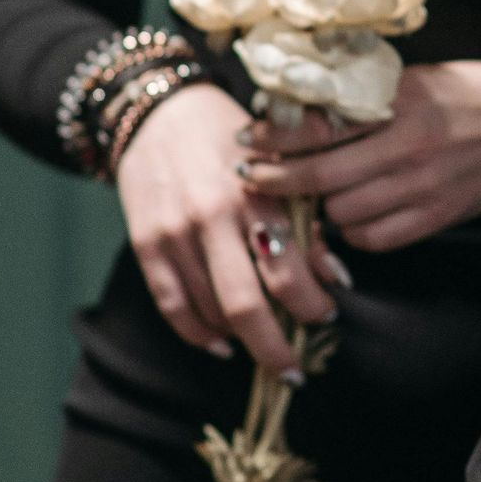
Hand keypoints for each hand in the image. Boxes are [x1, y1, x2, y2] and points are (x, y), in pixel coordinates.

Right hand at [113, 80, 341, 374]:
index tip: (327, 315)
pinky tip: (222, 343)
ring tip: (265, 343)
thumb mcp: (281, 163)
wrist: (163, 112)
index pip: (288, 269)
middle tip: (295, 370)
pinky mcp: (146, 245)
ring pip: (210, 312)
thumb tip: (334, 276)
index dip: (311, 304)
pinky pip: (173, 307)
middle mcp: (213, 216)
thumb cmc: (235, 135)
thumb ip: (308, 215)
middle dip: (275, 348)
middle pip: (246, 305)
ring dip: (242, 338)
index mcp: (257, 192)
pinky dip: (199, 334)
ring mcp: (175, 234)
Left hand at [239, 58, 480, 252]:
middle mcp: (407, 145)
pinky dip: (356, 230)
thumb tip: (304, 111)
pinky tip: (355, 214)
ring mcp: (422, 186)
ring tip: (312, 196)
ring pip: (343, 214)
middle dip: (277, 181)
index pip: (320, 126)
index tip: (248, 138)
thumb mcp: (417, 79)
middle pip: (321, 178)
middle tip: (252, 178)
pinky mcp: (436, 217)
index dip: (276, 138)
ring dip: (320, 208)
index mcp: (399, 102)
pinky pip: (375, 238)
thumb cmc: (471, 92)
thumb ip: (368, 96)